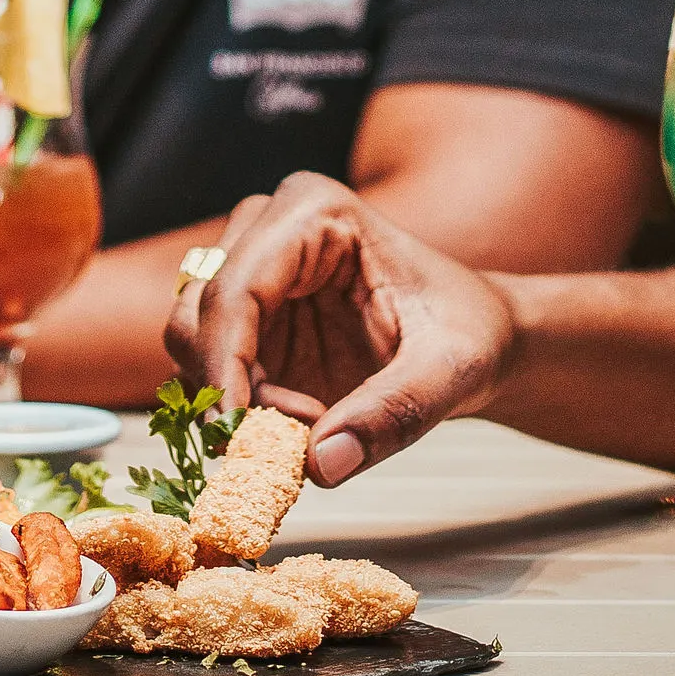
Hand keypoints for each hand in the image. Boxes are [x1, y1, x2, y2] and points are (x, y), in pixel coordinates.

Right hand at [170, 171, 515, 484]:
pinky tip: (302, 428)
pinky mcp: (249, 319)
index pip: (236, 288)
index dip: (225, 365)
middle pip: (198, 314)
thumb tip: (321, 463)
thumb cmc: (470, 334)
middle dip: (233, 390)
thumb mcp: (453, 372)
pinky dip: (243, 412)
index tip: (237, 438)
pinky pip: (214, 372)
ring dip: (237, 404)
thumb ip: (395, 413)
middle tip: (293, 441)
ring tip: (312, 430)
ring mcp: (253, 272)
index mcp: (315, 212)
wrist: (480, 338)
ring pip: (194, 346)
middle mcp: (268, 229)